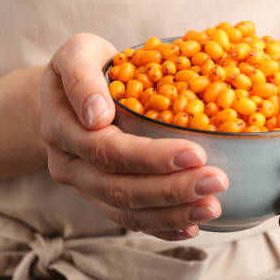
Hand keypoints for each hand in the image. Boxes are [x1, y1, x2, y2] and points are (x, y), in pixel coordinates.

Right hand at [40, 33, 228, 240]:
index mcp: (62, 127)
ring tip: (212, 207)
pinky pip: (129, 220)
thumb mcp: (77, 52)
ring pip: (125, 211)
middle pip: (118, 188)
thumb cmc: (85, 67)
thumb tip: (98, 115)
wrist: (72, 94)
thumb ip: (80, 75)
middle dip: (171, 190)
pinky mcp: (101, 198)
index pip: (107, 149)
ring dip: (171, 213)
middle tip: (217, 182)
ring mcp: (84, 186)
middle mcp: (69, 164)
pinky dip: (161, 227)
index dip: (150, 156)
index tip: (195, 153)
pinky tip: (192, 226)